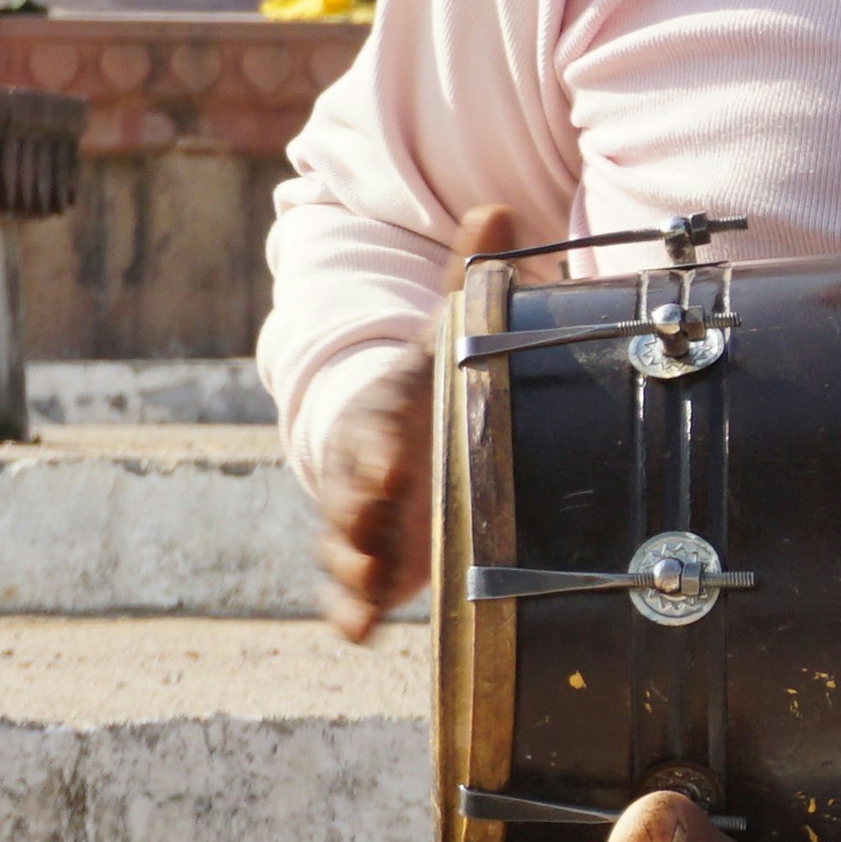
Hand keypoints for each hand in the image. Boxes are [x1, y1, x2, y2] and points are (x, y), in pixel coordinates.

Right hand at [305, 205, 526, 642]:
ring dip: (353, 570)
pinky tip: (358, 633)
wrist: (391, 428)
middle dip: (358, 517)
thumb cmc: (430, 381)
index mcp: (385, 412)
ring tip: (367, 595)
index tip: (395, 464)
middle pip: (351, 496)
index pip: (376, 429)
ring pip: (345, 546)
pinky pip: (351, 587)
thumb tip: (495, 208)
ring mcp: (364, 518)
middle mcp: (366, 468)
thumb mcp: (450, 333)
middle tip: (370, 537)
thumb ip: (469, 280)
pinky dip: (350, 609)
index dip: (382, 449)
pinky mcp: (374, 557)